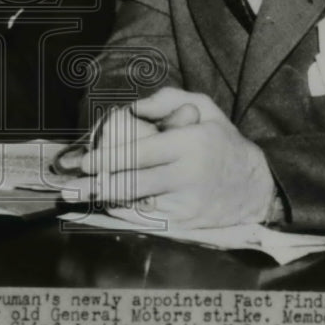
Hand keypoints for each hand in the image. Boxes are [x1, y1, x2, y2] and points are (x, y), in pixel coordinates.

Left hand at [63, 87, 275, 227]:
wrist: (255, 186)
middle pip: (132, 184)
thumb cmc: (222, 141)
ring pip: (137, 204)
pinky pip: (148, 219)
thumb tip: (132, 108)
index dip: (107, 159)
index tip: (84, 162)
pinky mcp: (186, 224)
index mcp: (190, 145)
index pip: (140, 154)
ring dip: (106, 201)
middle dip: (96, 187)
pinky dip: (125, 213)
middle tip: (69, 188)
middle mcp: (187, 176)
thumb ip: (166, 100)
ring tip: (80, 197)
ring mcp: (186, 204)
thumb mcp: (204, 107)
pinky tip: (107, 207)